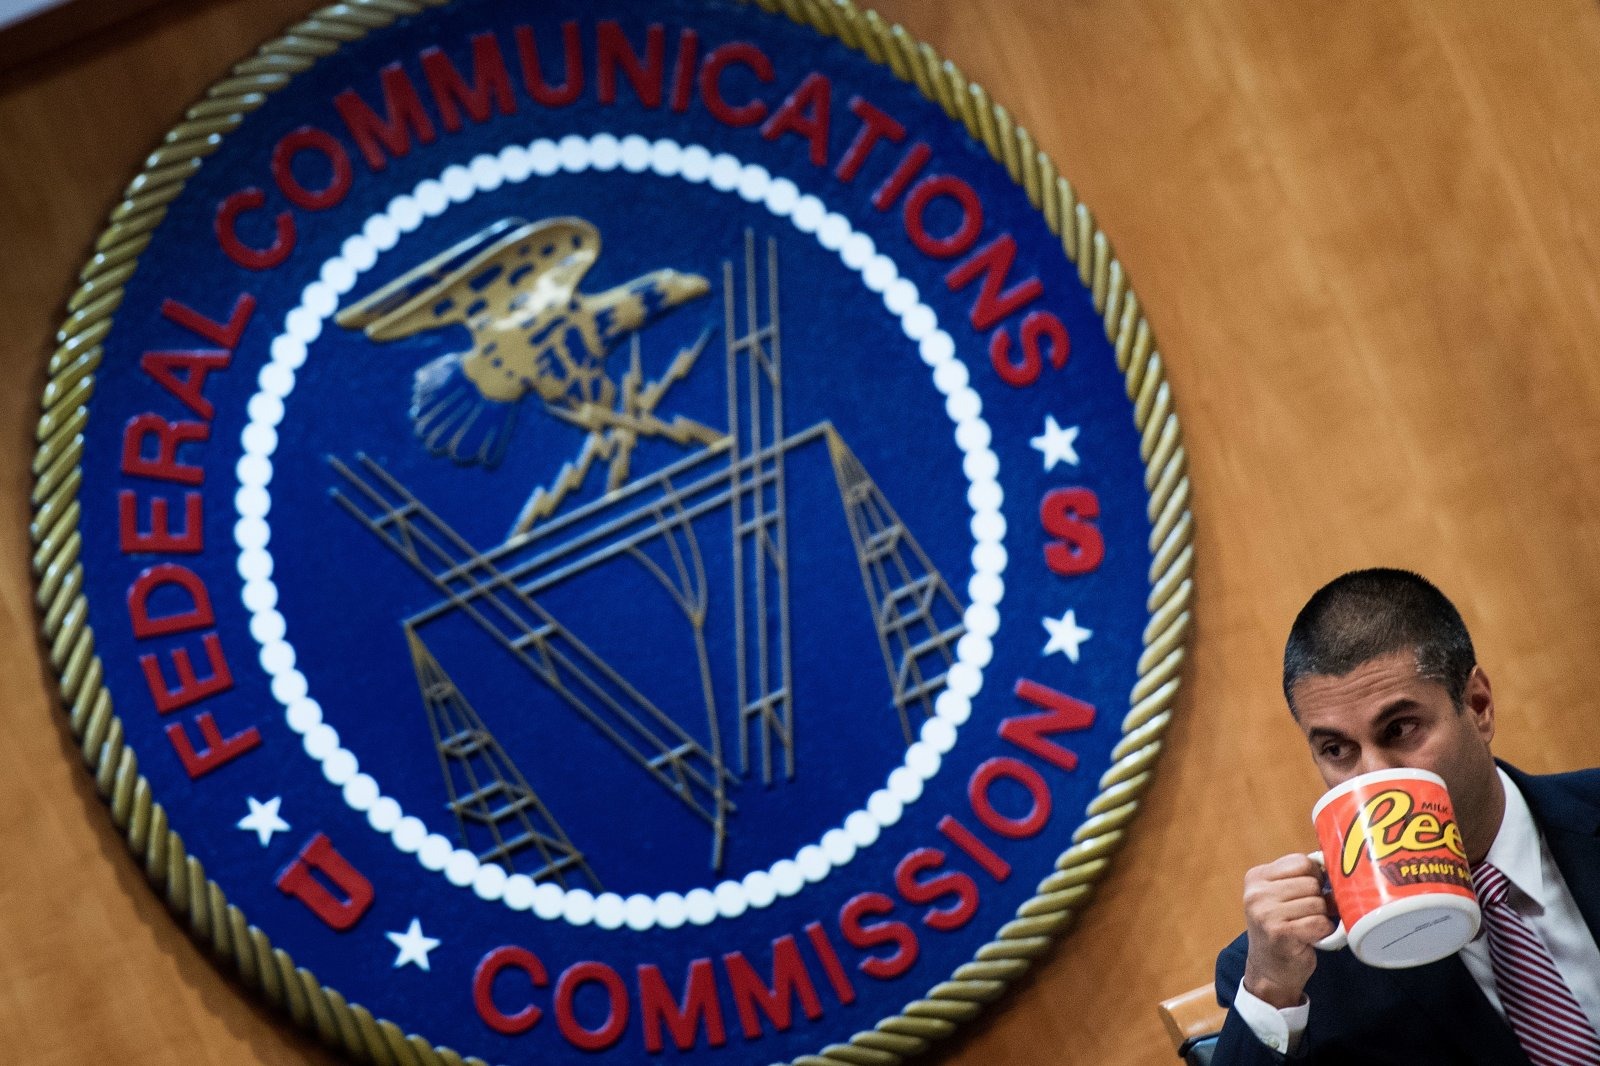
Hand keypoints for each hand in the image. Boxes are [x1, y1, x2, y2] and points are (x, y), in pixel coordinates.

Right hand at [1240, 853, 1336, 1008]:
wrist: (1268, 971)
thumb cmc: (1281, 929)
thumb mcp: (1279, 897)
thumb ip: (1298, 879)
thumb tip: (1334, 864)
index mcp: (1256, 877)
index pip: (1301, 862)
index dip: (1315, 877)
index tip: (1309, 893)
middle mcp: (1257, 893)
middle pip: (1311, 882)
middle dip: (1318, 899)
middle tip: (1306, 914)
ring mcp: (1266, 913)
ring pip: (1318, 903)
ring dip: (1321, 917)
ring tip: (1306, 926)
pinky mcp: (1281, 933)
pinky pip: (1320, 923)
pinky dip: (1323, 932)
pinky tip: (1310, 937)